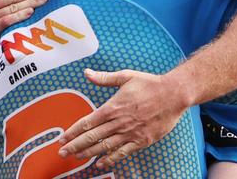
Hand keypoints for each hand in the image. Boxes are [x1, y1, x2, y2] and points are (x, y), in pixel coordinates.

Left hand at [58, 69, 187, 168]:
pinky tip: (100, 163)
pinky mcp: (141, 141)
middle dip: (75, 146)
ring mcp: (130, 133)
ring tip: (76, 157)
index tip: (62, 138)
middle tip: (62, 153)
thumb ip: (104, 78)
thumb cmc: (150, 84)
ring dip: (88, 153)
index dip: (73, 132)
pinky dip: (110, 159)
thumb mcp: (125, 76)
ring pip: (104, 147)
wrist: (174, 94)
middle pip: (92, 137)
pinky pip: (122, 153)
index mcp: (113, 107)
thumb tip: (87, 73)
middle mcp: (119, 122)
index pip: (87, 122)